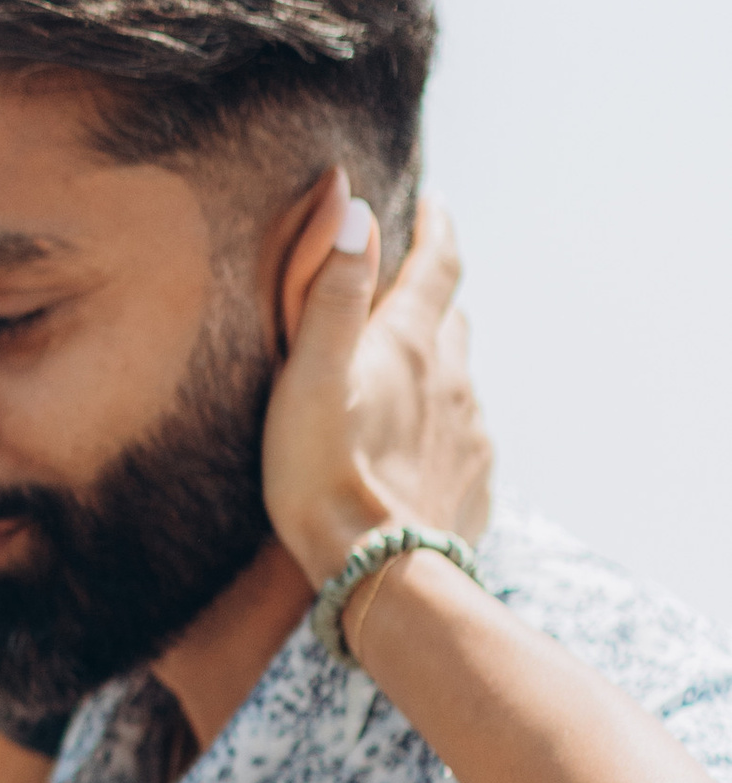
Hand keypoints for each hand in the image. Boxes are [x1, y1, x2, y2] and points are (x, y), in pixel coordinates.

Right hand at [261, 180, 489, 594]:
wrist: (379, 577)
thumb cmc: (325, 478)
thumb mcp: (308, 378)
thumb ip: (330, 292)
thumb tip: (352, 206)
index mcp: (410, 344)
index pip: (438, 264)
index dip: (435, 228)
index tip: (434, 205)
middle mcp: (453, 379)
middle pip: (452, 319)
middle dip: (433, 297)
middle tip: (408, 289)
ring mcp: (470, 433)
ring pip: (458, 379)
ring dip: (435, 367)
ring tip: (401, 379)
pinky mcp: (473, 482)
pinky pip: (462, 438)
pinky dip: (441, 427)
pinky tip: (414, 449)